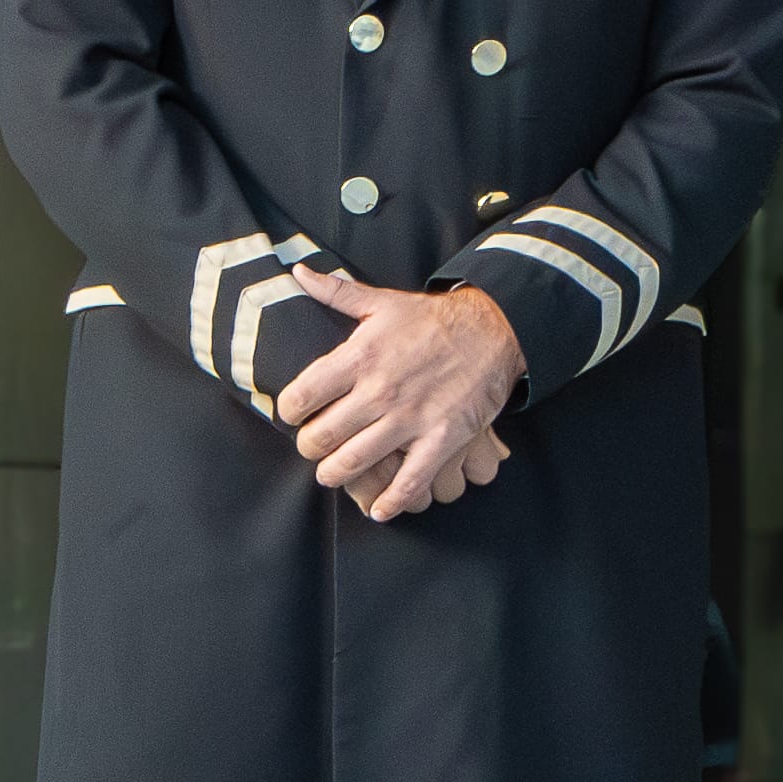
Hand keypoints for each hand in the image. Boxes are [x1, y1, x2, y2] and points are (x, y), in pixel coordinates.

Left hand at [275, 269, 521, 519]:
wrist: (493, 329)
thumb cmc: (432, 318)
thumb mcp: (382, 301)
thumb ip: (336, 292)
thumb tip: (298, 272)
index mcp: (360, 357)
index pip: (301, 396)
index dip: (289, 410)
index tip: (294, 414)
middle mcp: (380, 391)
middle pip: (321, 436)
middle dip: (308, 448)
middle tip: (312, 447)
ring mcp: (411, 418)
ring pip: (354, 463)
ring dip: (335, 475)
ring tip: (333, 473)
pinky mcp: (442, 438)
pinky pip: (410, 481)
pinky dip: (390, 502)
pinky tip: (378, 508)